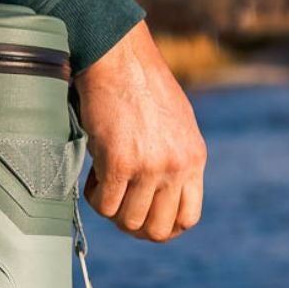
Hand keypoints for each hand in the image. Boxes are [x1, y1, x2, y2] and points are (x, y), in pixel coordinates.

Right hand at [73, 21, 206, 241]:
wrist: (119, 58)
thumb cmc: (142, 85)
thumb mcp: (177, 124)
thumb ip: (176, 158)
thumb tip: (162, 192)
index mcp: (194, 158)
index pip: (189, 218)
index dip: (164, 227)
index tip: (144, 217)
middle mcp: (176, 166)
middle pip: (159, 230)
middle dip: (134, 226)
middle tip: (118, 205)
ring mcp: (149, 166)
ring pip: (128, 221)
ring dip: (112, 209)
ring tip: (104, 182)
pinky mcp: (119, 162)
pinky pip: (106, 204)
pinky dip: (95, 196)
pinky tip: (94, 173)